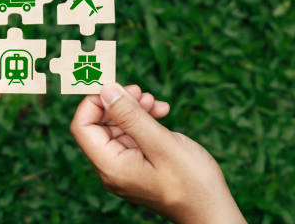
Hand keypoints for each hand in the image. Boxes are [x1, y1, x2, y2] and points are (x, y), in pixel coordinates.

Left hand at [70, 84, 244, 222]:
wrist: (213, 210)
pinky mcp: (138, 163)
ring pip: (118, 127)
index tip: (114, 83)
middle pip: (99, 125)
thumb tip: (104, 90)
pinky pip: (132, 135)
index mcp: (111, 166)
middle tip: (141, 91)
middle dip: (118, 103)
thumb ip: (130, 116)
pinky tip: (161, 112)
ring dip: (134, 109)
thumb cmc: (191, 182)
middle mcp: (112, 168)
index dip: (93, 102)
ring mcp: (125, 166)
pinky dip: (144, 120)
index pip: (82, 127)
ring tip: (156, 103)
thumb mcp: (161, 143)